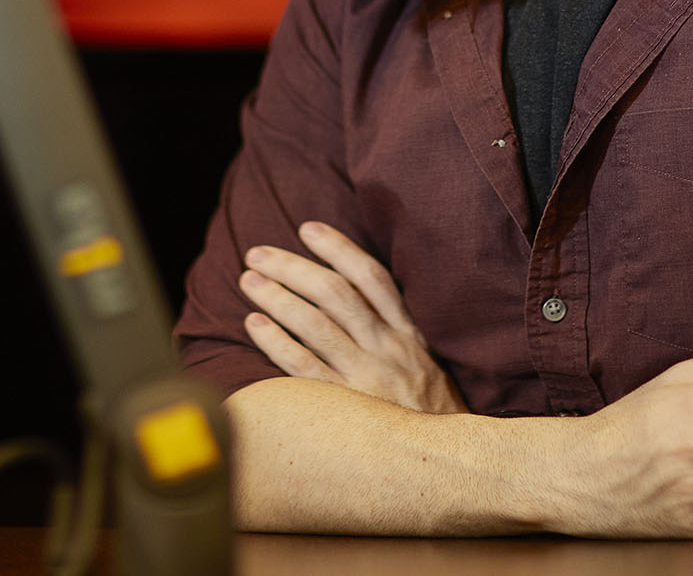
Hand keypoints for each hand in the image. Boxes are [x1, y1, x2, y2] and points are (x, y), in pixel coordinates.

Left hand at [238, 220, 467, 414]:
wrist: (443, 464)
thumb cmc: (425, 413)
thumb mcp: (424, 363)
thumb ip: (394, 329)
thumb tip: (350, 293)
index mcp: (408, 333)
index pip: (372, 277)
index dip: (338, 248)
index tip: (307, 229)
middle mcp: (388, 349)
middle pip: (335, 294)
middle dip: (293, 267)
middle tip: (257, 253)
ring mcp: (366, 378)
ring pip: (315, 325)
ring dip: (277, 297)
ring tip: (248, 280)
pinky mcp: (346, 408)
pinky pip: (303, 369)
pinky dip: (277, 342)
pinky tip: (253, 324)